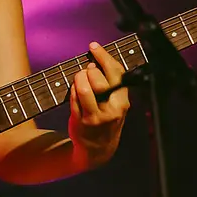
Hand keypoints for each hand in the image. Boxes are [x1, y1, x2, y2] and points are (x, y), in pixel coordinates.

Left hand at [68, 42, 130, 167]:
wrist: (98, 149)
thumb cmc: (106, 118)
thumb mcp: (116, 103)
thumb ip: (110, 83)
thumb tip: (95, 60)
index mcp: (123, 101)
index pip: (116, 73)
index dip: (104, 56)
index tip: (94, 46)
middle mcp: (112, 109)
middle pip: (100, 80)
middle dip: (90, 69)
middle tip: (87, 69)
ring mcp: (96, 117)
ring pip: (85, 89)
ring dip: (79, 78)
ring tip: (80, 77)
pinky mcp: (82, 122)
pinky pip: (74, 99)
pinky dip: (73, 90)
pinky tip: (75, 89)